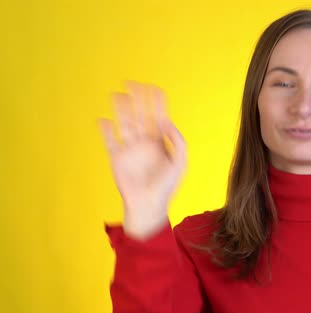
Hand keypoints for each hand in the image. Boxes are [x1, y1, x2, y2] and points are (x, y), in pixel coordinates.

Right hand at [99, 81, 186, 239]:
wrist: (149, 205)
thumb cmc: (167, 187)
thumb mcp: (180, 162)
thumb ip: (178, 141)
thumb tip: (166, 121)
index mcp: (160, 142)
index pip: (158, 116)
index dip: (157, 102)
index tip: (154, 88)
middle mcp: (144, 143)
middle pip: (140, 115)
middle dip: (137, 99)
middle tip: (134, 82)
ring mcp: (130, 149)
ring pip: (124, 123)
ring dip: (121, 109)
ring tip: (118, 94)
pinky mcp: (117, 158)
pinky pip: (110, 140)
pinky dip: (105, 130)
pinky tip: (103, 119)